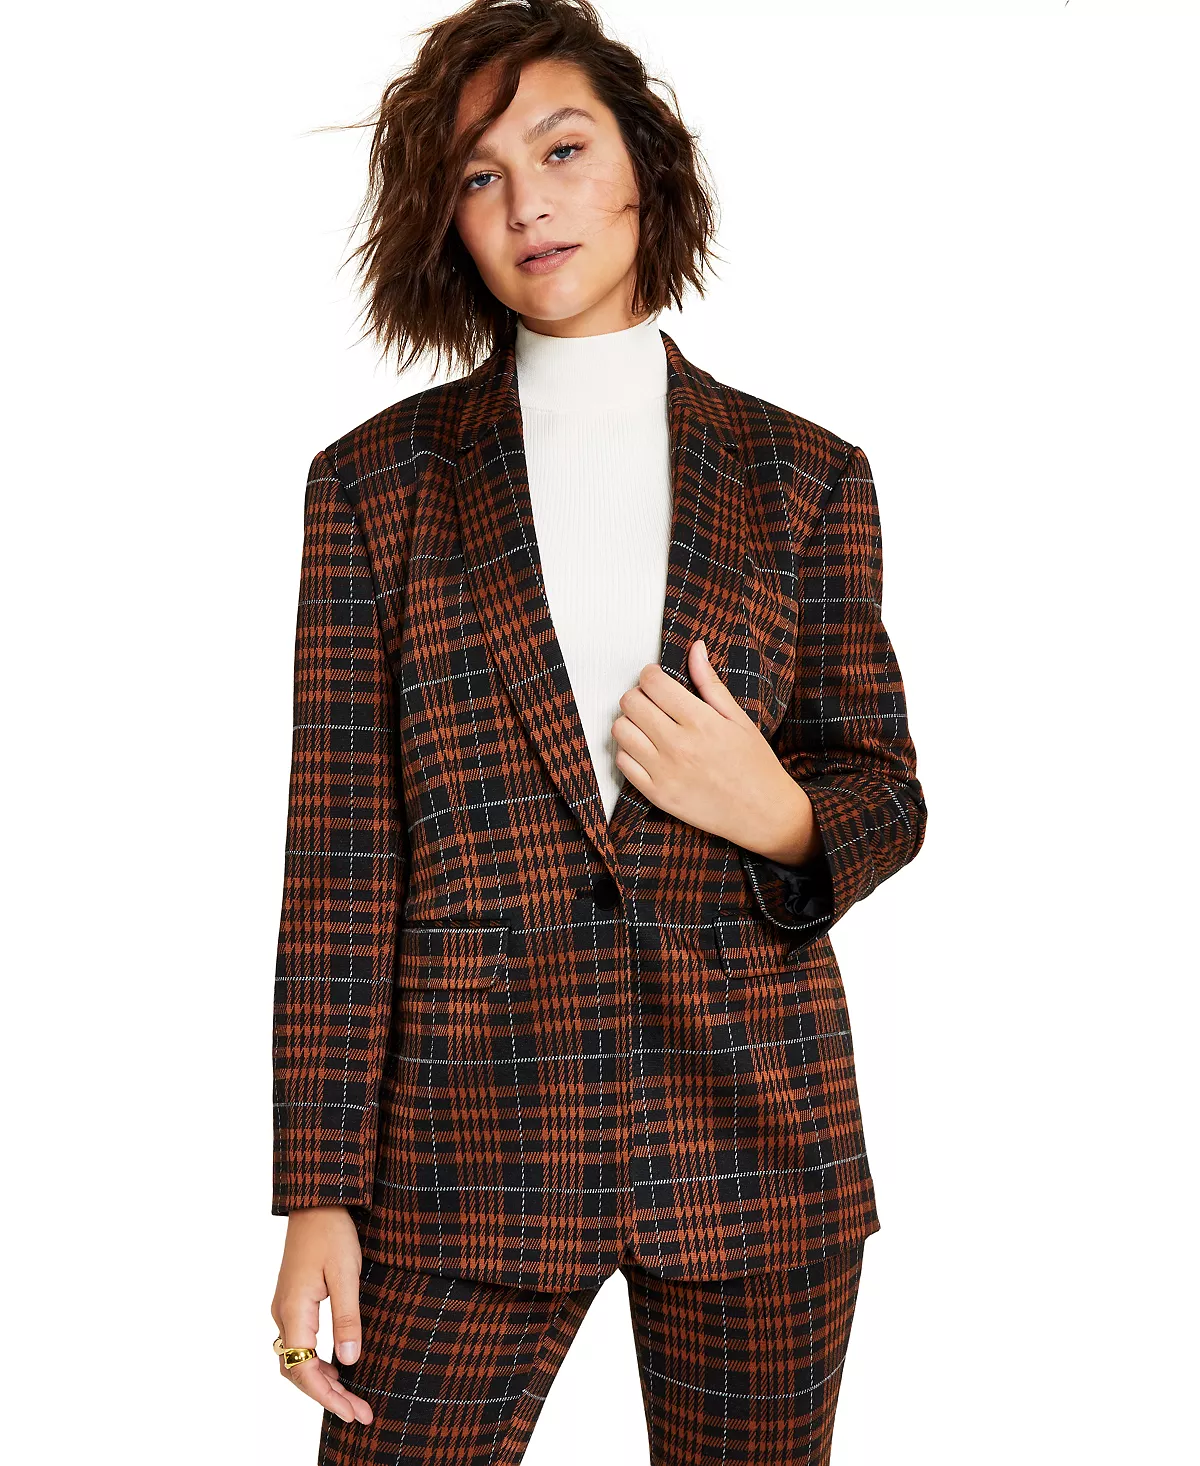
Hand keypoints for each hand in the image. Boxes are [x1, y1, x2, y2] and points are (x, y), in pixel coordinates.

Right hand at [270, 1206, 373, 1424]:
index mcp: (294, 1310)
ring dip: (322, 1383)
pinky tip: (338, 1370)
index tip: (353, 1412)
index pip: (304, 1369)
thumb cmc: (332, 1232)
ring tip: (352, 1400)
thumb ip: (347, 1317)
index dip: (328, 1396)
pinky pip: (300, 1345)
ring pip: (297, 1360)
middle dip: (328, 1397)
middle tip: (360, 1414)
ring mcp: (285, 1309)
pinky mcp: (293, 1303)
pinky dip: (317, 1364)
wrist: (316, 1202)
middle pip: (297, 1372)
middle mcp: (283, 1315)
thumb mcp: (346, 1273)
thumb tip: (350, 1360)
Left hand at [611, 640, 819, 863]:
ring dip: (630, 722)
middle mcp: (678, 745)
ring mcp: (664, 772)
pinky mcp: (656, 795)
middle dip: (639, 695)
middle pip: (630, 703)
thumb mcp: (739, 718)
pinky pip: (623, 763)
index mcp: (700, 721)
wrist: (763, 814)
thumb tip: (695, 649)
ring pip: (620, 731)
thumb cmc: (755, 765)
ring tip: (648, 726)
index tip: (657, 679)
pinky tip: (647, 750)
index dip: (650, 674)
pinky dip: (629, 752)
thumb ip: (710, 683)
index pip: (652, 683)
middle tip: (653, 702)